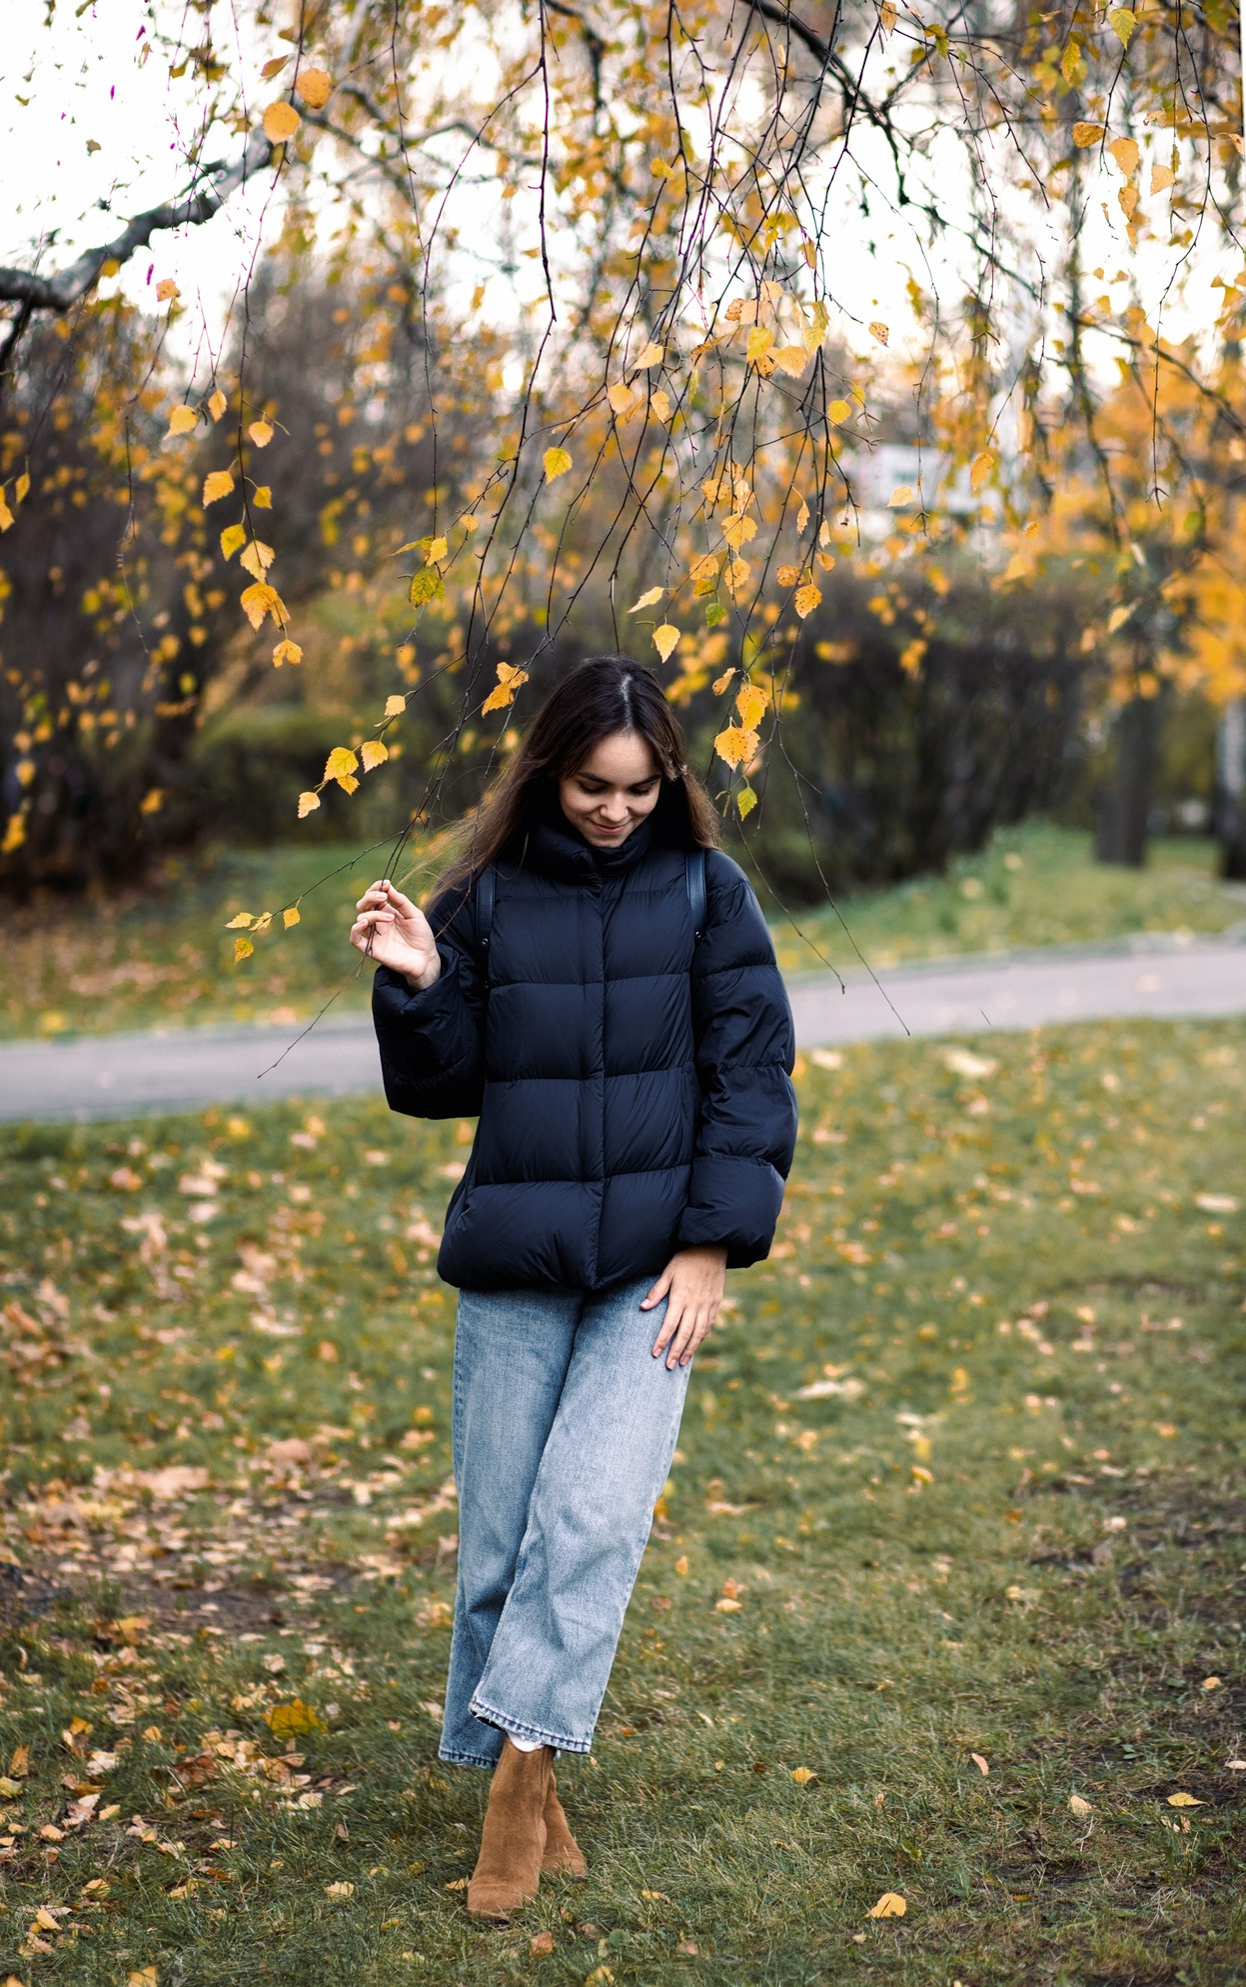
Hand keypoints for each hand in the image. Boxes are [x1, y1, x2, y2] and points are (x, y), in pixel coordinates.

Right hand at [349, 879, 440, 990]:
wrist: (426, 958)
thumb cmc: (421, 935)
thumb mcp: (414, 914)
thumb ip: (401, 901)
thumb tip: (387, 886)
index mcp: (386, 910)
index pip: (373, 895)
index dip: (376, 887)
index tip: (386, 884)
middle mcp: (377, 921)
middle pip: (363, 904)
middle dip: (370, 897)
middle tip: (384, 897)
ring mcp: (373, 934)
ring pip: (360, 918)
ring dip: (373, 914)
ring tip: (391, 918)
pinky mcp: (371, 948)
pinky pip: (354, 939)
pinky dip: (355, 929)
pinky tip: (364, 923)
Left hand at [642, 1246, 727, 1369]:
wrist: (712, 1248)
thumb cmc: (686, 1259)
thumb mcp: (668, 1272)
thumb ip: (656, 1292)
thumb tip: (642, 1307)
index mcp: (681, 1297)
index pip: (670, 1325)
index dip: (662, 1340)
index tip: (655, 1354)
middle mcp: (695, 1304)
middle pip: (685, 1333)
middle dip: (676, 1351)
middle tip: (669, 1366)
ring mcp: (708, 1305)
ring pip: (699, 1333)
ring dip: (690, 1349)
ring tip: (682, 1361)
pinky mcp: (716, 1303)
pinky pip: (709, 1324)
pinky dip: (702, 1336)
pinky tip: (697, 1344)